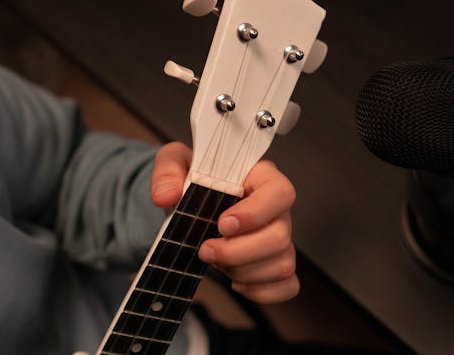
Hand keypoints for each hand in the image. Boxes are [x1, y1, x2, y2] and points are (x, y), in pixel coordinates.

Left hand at [150, 142, 298, 303]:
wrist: (194, 202)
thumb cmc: (195, 178)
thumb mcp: (176, 162)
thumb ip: (168, 171)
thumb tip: (167, 196)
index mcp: (261, 178)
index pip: (279, 192)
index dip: (255, 212)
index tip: (222, 224)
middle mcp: (277, 209)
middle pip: (279, 236)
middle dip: (237, 252)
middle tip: (205, 249)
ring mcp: (281, 238)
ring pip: (282, 264)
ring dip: (243, 271)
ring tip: (218, 261)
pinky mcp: (277, 263)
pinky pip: (287, 286)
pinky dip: (259, 291)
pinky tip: (236, 280)